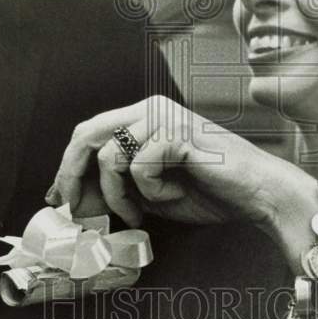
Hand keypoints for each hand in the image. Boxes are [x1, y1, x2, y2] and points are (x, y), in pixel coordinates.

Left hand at [47, 96, 312, 231]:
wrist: (259, 194)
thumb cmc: (211, 191)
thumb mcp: (151, 191)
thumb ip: (118, 185)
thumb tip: (74, 197)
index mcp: (145, 115)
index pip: (90, 132)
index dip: (68, 166)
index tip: (58, 198)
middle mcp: (151, 107)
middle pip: (87, 134)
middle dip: (73, 176)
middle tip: (76, 211)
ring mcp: (164, 116)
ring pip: (110, 157)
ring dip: (120, 196)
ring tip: (146, 210)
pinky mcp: (177, 131)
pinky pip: (139, 167)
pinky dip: (153, 192)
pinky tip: (177, 192)